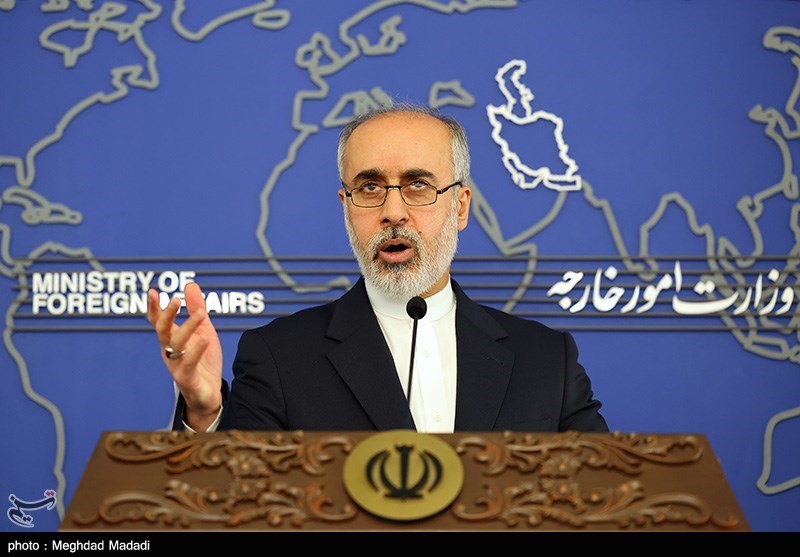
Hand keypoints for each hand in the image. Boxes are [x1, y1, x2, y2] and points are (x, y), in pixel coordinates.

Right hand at [148, 282, 222, 430]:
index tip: (152, 291)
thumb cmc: (203, 360)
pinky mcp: (187, 379)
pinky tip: (205, 340)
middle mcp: (170, 351)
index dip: (154, 307)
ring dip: (188, 327)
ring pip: (177, 344)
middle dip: (167, 315)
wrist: (208, 393)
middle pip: (162, 331)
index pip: (159, 321)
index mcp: (172, 339)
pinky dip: (197, 351)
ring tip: (200, 313)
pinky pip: (189, 364)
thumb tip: (190, 284)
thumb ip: (197, 309)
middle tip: (175, 300)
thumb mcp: (204, 331)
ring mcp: (176, 365)